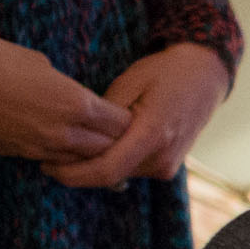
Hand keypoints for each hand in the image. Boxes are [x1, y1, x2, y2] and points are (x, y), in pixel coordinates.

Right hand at [0, 29, 130, 164]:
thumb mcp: (40, 64)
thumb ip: (65, 88)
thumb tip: (73, 97)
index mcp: (76, 103)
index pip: (121, 124)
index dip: (125, 120)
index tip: (124, 115)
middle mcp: (64, 133)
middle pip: (107, 148)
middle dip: (114, 141)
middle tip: (115, 135)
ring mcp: (41, 148)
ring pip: (81, 162)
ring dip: (89, 154)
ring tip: (93, 146)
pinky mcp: (19, 155)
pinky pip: (53, 162)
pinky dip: (62, 157)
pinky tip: (61, 148)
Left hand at [44, 42, 233, 188]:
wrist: (203, 77)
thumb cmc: (165, 73)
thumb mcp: (129, 83)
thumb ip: (104, 115)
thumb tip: (76, 134)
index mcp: (153, 136)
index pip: (106, 169)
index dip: (72, 173)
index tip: (46, 165)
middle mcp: (162, 158)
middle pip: (109, 175)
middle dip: (77, 169)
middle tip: (46, 154)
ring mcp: (167, 166)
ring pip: (119, 174)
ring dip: (93, 165)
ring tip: (66, 148)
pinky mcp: (166, 167)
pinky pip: (130, 169)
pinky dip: (110, 162)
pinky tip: (94, 147)